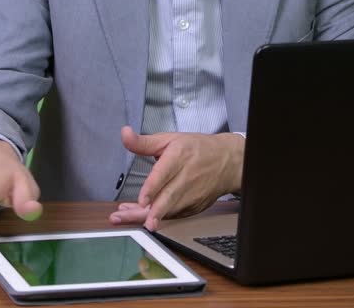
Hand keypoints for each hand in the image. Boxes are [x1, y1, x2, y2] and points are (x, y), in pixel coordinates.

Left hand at [108, 126, 242, 230]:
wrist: (228, 161)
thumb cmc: (197, 149)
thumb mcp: (169, 139)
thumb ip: (144, 142)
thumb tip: (124, 134)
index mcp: (179, 157)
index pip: (164, 174)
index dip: (152, 188)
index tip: (142, 200)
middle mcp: (187, 178)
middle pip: (167, 198)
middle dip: (150, 212)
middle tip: (130, 219)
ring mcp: (192, 195)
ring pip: (168, 210)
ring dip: (147, 216)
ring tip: (125, 217)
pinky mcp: (194, 207)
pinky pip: (174, 215)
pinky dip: (158, 217)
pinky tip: (141, 216)